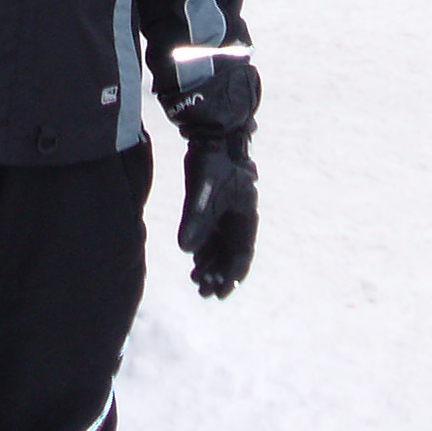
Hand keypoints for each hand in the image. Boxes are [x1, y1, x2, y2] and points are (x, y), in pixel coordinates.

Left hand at [178, 133, 257, 298]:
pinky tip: (194, 264)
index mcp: (245, 216)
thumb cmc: (213, 162)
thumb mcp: (203, 191)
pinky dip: (204, 252)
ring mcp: (227, 213)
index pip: (241, 254)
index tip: (221, 294)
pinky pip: (212, 237)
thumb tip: (186, 251)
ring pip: (221, 248)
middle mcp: (239, 218)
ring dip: (211, 265)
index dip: (231, 276)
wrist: (212, 136)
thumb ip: (196, 220)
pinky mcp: (214, 208)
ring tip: (196, 283)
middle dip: (219, 275)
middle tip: (204, 294)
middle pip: (231, 255)